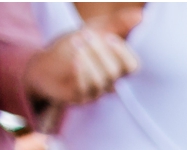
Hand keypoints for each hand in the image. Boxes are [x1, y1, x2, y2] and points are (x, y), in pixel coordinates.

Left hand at [23, 8, 141, 107]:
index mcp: (118, 67)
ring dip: (88, 58)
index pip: (132, 66)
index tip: (108, 36)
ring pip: (99, 80)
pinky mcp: (77, 96)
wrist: (46, 66)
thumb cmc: (75, 47)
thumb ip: (118, 23)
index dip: (124, 53)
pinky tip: (74, 58)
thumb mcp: (96, 30)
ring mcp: (94, 91)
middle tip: (85, 34)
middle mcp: (109, 82)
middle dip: (100, 50)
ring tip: (75, 41)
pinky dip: (80, 72)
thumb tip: (141, 15)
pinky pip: (84, 88)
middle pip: (115, 71)